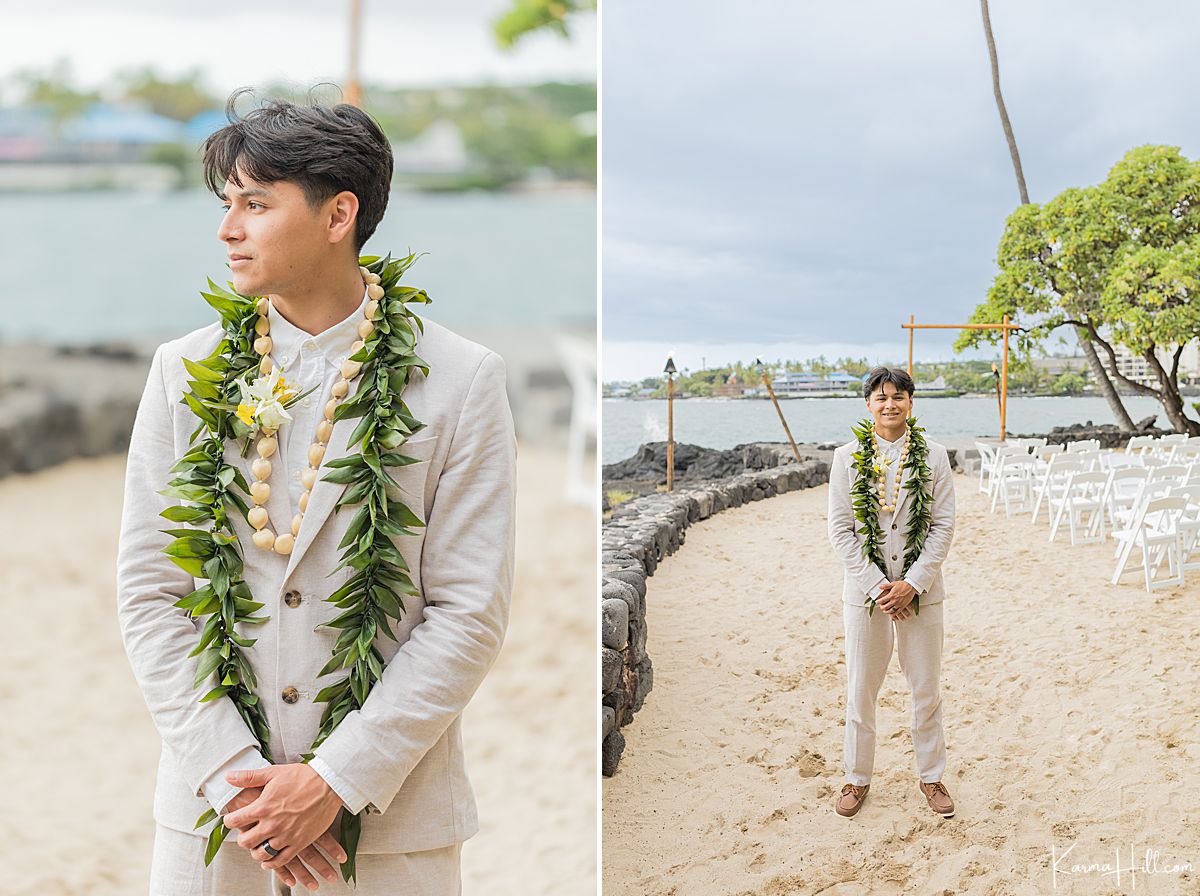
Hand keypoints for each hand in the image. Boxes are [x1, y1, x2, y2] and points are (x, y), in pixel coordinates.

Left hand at [222, 764, 347, 884]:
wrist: (329, 784)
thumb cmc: (303, 776)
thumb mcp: (274, 773)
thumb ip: (249, 777)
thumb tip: (229, 777)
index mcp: (263, 807)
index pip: (234, 821)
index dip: (230, 821)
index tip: (232, 820)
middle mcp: (272, 824)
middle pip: (245, 841)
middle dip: (242, 838)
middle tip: (245, 833)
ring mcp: (285, 835)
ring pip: (261, 854)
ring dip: (255, 851)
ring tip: (257, 846)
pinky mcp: (299, 842)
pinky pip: (280, 860)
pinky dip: (271, 863)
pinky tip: (269, 860)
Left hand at [876, 580, 915, 619]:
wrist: (911, 587)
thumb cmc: (903, 585)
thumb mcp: (893, 584)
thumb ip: (886, 586)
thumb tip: (880, 587)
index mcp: (891, 595)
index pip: (882, 601)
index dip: (878, 602)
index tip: (877, 601)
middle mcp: (895, 601)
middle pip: (885, 607)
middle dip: (881, 607)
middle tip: (880, 606)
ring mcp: (899, 604)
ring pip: (890, 611)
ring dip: (886, 611)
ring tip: (885, 610)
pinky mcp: (903, 606)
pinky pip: (897, 612)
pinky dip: (893, 614)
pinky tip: (891, 613)